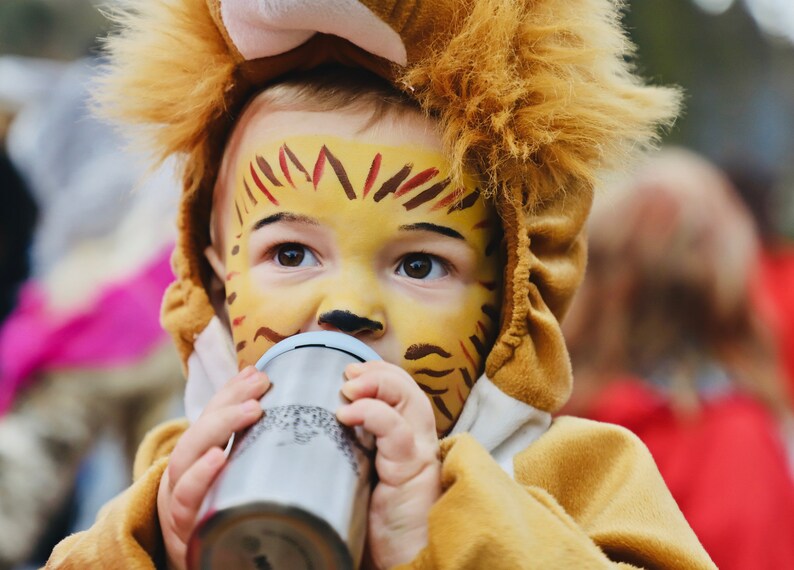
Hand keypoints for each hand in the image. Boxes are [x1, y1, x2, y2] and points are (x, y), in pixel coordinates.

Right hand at [158, 366, 269, 569]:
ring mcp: (180, 502)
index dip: (230, 391)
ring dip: (218, 429)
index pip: (210, 416)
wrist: (208, 568)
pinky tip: (219, 458)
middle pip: (198, 431)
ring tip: (250, 410)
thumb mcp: (237, 480)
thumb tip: (293, 411)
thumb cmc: (226, 518)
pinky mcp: (185, 529)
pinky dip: (200, 477)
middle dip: (227, 403)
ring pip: (186, 458)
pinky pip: (187, 500)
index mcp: (198, 460)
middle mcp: (184, 476)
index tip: (256, 371)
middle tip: (261, 385)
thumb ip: (255, 450)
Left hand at [337, 360, 441, 568]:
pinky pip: (399, 433)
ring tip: (350, 385)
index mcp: (403, 439)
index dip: (376, 373)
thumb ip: (345, 450)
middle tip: (347, 374)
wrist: (401, 561)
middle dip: (378, 372)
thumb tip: (304, 427)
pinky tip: (350, 414)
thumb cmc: (375, 524)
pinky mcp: (413, 471)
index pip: (398, 391)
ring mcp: (419, 453)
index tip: (347, 371)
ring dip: (379, 383)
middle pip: (408, 388)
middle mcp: (416, 440)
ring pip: (410, 400)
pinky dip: (375, 415)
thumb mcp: (357, 477)